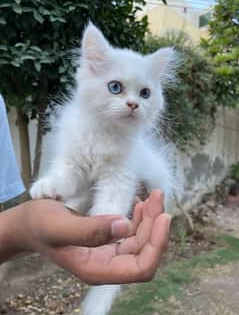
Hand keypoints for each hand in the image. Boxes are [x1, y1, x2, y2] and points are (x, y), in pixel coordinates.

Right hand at [0, 190, 170, 284]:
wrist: (28, 224)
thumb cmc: (39, 225)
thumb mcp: (59, 226)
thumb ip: (90, 230)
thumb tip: (125, 224)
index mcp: (97, 268)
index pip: (140, 268)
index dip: (157, 245)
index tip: (163, 217)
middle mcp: (106, 264)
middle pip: (145, 251)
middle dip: (155, 224)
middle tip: (157, 195)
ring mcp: (108, 252)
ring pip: (141, 240)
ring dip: (150, 218)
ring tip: (153, 195)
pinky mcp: (107, 240)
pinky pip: (132, 233)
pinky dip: (140, 218)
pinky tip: (140, 204)